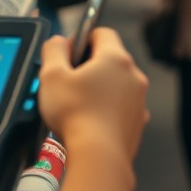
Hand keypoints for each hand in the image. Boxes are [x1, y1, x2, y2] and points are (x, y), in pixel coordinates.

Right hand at [39, 28, 150, 161]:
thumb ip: (53, 50)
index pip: (101, 32)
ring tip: (76, 106)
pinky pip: (120, 108)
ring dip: (98, 90)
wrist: (98, 158)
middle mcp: (133, 76)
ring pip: (115, 85)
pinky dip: (106, 111)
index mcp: (115, 58)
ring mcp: (138, 100)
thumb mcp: (51, 75)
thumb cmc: (76, 116)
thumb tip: (58, 42)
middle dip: (88, 67)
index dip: (82, 39)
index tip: (68, 52)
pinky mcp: (137, 122)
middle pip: (109, 59)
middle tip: (67, 81)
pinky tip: (89, 122)